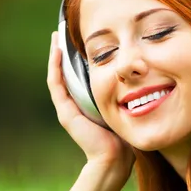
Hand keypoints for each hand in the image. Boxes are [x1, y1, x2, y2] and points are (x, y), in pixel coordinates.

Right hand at [47, 32, 134, 181]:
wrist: (114, 157)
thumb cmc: (122, 135)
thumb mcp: (120, 107)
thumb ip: (120, 94)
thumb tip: (134, 75)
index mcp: (85, 104)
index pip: (75, 75)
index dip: (73, 57)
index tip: (76, 39)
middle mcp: (73, 105)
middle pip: (64, 72)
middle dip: (63, 52)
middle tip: (61, 32)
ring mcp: (66, 108)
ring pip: (57, 75)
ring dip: (56, 55)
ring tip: (56, 36)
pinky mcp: (65, 112)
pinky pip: (56, 83)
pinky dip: (56, 66)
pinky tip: (58, 51)